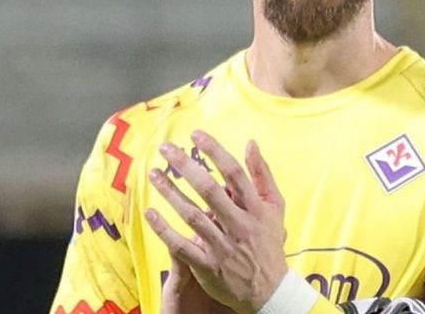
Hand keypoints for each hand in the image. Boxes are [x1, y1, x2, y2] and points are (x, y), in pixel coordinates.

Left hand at [145, 132, 288, 313]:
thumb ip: (262, 174)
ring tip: (153, 174)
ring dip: (171, 193)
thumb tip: (250, 143)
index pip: (234, 173)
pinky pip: (182, 246)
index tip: (196, 135)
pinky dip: (164, 230)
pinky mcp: (208, 266)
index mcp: (256, 208)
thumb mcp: (275, 207)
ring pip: (193, 215)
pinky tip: (149, 214)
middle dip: (186, 166)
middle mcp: (239, 224)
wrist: (269, 290)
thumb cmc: (270, 242)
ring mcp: (223, 246)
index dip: (215, 151)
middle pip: (209, 190)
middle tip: (166, 149)